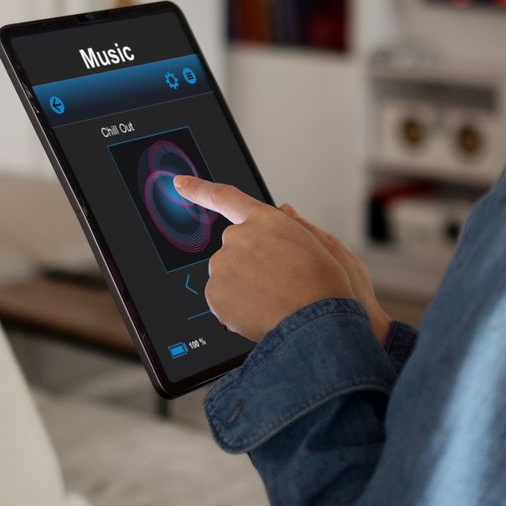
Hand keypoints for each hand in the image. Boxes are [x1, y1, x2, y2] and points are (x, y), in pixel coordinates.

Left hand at [173, 175, 391, 343]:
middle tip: (276, 285)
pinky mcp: (214, 292)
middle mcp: (238, 237)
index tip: (180, 183)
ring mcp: (223, 265)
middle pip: (233, 250)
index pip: (226, 198)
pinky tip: (260, 315)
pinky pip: (222, 301)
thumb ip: (296, 226)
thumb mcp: (322, 246)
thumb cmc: (325, 286)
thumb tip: (284, 211)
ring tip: (274, 302)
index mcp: (265, 220)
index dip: (199, 189)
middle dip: (248, 266)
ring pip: (228, 277)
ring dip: (244, 289)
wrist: (316, 322)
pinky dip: (236, 310)